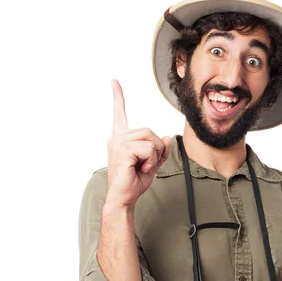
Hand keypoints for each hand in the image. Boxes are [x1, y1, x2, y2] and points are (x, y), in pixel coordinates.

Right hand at [106, 79, 170, 207]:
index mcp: (121, 139)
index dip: (118, 97)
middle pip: (149, 131)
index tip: (114, 82)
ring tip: (143, 167)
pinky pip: (148, 149)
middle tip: (148, 164)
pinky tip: (141, 169)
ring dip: (154, 156)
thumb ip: (160, 151)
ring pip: (151, 139)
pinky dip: (151, 161)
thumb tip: (167, 137)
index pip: (119, 114)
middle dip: (156, 149)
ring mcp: (117, 143)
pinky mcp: (122, 151)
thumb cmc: (134, 182)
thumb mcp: (152, 164)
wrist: (124, 198)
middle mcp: (117, 138)